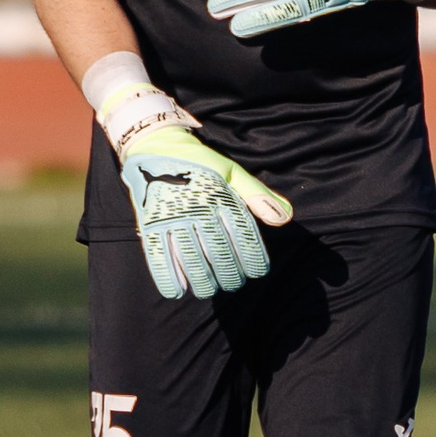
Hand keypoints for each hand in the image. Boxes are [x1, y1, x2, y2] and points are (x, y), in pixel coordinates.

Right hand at [116, 125, 291, 299]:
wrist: (154, 145)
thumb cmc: (200, 163)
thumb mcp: (231, 173)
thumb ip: (258, 196)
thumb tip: (286, 219)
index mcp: (220, 195)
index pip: (242, 233)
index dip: (252, 257)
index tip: (258, 272)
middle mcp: (197, 207)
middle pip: (218, 251)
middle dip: (229, 273)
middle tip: (234, 284)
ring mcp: (171, 215)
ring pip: (190, 257)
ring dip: (202, 279)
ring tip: (209, 290)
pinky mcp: (149, 221)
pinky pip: (158, 253)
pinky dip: (167, 275)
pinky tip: (177, 291)